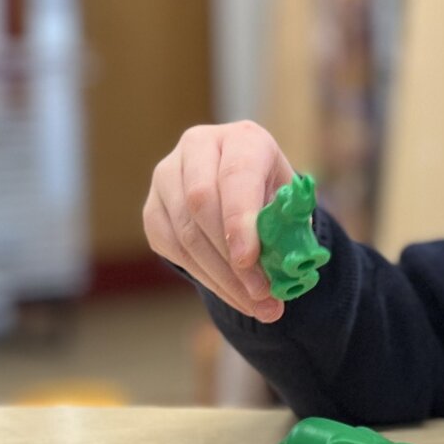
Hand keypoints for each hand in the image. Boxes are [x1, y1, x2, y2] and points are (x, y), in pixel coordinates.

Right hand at [143, 121, 296, 322]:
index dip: (240, 219)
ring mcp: (168, 176)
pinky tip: (233, 294)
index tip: (249, 259)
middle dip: (231, 258)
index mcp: (243, 139)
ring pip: (185, 232)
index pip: (235, 175)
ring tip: (255, 304)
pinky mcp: (152, 207)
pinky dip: (205, 277)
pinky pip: (171, 248)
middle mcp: (199, 147)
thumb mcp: (290, 206)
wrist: (242, 192)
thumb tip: (285, 272)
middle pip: (201, 203)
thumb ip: (288, 230)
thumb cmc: (272, 196)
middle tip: (260, 294)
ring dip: (221, 276)